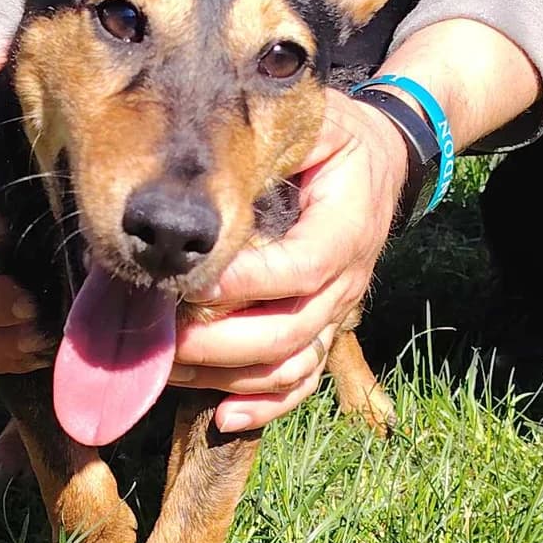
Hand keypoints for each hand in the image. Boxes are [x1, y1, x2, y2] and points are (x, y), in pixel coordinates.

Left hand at [168, 89, 408, 430]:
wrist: (383, 158)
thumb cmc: (336, 138)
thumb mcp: (315, 125)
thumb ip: (273, 151)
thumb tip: (210, 188)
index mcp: (347, 227)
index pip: (298, 269)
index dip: (246, 284)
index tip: (189, 282)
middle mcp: (347, 280)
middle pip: (289, 332)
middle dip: (218, 342)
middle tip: (158, 335)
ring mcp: (337, 313)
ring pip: (289, 365)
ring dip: (226, 377)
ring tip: (168, 366)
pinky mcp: (325, 330)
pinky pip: (300, 382)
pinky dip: (264, 407)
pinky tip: (221, 416)